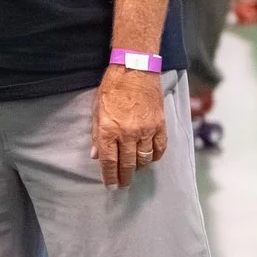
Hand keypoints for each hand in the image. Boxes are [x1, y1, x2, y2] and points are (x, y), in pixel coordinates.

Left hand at [92, 66, 166, 186]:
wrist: (135, 70)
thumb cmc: (112, 88)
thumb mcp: (97, 110)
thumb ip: (97, 134)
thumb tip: (96, 155)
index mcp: (109, 130)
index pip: (109, 162)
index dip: (110, 177)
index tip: (111, 186)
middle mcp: (128, 134)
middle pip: (127, 164)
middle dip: (124, 177)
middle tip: (123, 184)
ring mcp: (146, 130)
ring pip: (144, 159)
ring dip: (139, 168)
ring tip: (135, 171)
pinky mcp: (159, 125)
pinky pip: (159, 148)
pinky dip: (155, 157)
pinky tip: (150, 159)